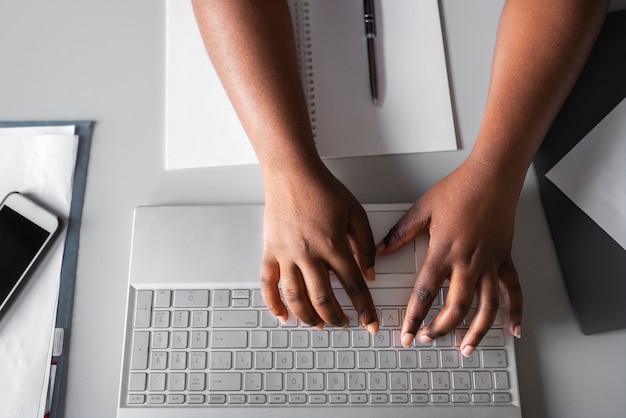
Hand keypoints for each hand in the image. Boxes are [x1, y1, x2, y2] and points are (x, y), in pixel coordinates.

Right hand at [260, 164, 378, 332]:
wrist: (292, 174)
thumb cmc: (322, 189)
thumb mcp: (355, 213)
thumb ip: (365, 245)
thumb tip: (369, 273)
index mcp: (333, 245)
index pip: (353, 286)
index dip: (364, 309)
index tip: (370, 324)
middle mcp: (308, 253)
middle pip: (323, 299)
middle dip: (336, 318)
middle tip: (344, 324)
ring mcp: (286, 254)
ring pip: (295, 297)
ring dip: (308, 317)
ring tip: (318, 324)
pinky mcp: (269, 251)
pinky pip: (267, 284)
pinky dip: (274, 304)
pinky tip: (283, 316)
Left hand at [377, 156, 522, 355]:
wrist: (492, 176)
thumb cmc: (459, 189)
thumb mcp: (422, 209)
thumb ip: (400, 233)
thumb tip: (380, 250)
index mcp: (443, 252)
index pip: (425, 294)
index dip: (414, 318)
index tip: (407, 334)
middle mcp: (468, 263)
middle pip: (455, 308)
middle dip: (440, 329)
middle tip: (428, 339)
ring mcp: (489, 263)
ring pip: (486, 307)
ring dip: (475, 331)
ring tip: (465, 348)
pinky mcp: (504, 259)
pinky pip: (513, 290)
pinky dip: (516, 311)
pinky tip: (513, 329)